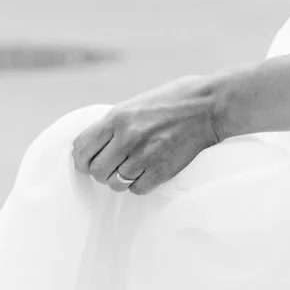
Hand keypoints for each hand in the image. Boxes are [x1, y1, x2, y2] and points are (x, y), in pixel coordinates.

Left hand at [71, 75, 229, 199]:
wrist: (208, 106)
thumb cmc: (173, 100)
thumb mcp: (135, 104)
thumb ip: (114, 124)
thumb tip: (93, 144)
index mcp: (117, 118)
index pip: (81, 148)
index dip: (82, 157)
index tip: (87, 160)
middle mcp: (127, 138)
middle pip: (96, 170)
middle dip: (100, 170)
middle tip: (110, 166)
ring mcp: (144, 156)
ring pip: (115, 183)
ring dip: (119, 179)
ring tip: (130, 169)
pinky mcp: (161, 171)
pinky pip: (136, 189)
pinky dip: (138, 184)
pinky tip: (145, 173)